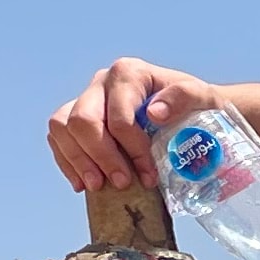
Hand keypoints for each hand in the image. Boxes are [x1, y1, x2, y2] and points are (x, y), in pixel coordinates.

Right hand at [49, 55, 219, 194]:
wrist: (187, 112)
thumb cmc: (195, 105)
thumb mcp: (202, 97)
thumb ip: (183, 97)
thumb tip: (154, 113)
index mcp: (128, 74)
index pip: (119, 116)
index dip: (131, 149)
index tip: (148, 176)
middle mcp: (102, 83)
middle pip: (83, 121)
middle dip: (101, 157)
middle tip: (122, 183)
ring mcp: (85, 100)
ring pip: (62, 127)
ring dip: (78, 161)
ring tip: (98, 186)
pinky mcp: (76, 119)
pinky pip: (57, 138)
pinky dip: (66, 162)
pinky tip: (83, 183)